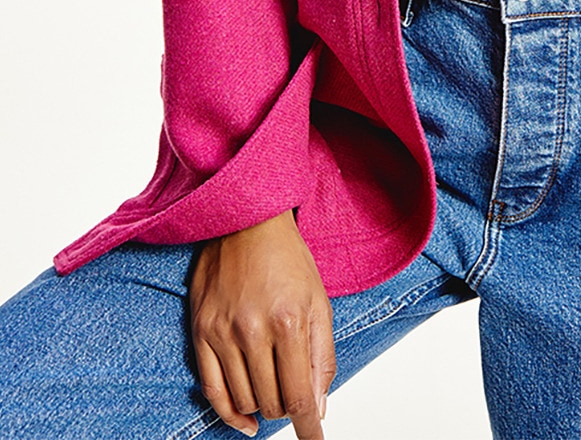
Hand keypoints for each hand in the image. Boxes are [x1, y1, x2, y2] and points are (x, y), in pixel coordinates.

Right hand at [188, 208, 334, 438]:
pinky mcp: (200, 331)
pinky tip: (244, 421)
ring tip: (274, 389)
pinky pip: (211, 390)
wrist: (247, 221)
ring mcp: (222, 332)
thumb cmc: (287, 257)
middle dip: (288, 407)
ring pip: (244, 400)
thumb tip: (317, 406)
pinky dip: (229, 413)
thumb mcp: (319, 301)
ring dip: (263, 406)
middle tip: (296, 394)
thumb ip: (321, 357)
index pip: (298, 396)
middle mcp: (252, 330)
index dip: (308, 427)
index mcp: (288, 321)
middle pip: (271, 402)